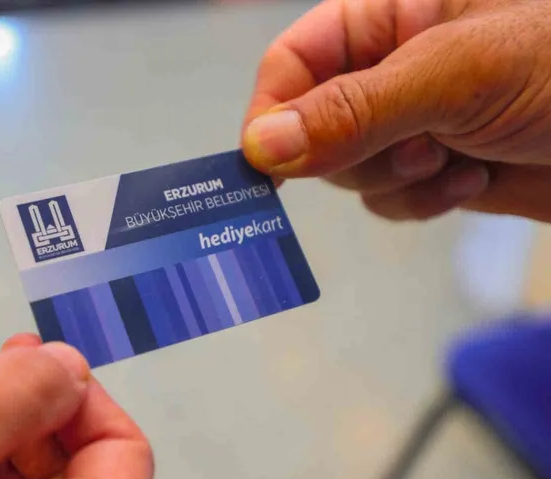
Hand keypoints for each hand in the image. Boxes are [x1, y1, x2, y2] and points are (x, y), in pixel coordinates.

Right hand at [242, 0, 550, 221]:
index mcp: (393, 12)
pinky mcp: (440, 168)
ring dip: (395, 180)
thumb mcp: (460, 74)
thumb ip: (355, 109)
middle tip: (413, 146)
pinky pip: (390, 201)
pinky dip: (422, 202)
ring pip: (350, 171)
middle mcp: (395, 66)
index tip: (264, 164)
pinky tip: (474, 179)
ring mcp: (416, 121)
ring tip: (455, 159)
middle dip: (354, 151)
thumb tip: (261, 146)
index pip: (295, 61)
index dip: (273, 110)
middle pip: (314, 125)